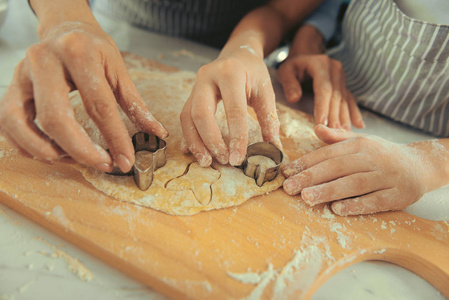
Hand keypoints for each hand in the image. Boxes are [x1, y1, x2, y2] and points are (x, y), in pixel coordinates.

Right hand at [0, 21, 167, 172]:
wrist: (66, 29)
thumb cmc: (94, 49)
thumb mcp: (119, 70)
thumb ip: (136, 104)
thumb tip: (157, 133)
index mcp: (78, 53)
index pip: (98, 105)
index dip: (115, 137)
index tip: (126, 160)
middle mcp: (44, 61)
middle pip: (56, 118)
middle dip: (80, 151)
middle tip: (103, 164)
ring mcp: (21, 74)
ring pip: (21, 124)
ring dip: (49, 151)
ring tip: (76, 159)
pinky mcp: (10, 87)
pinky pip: (7, 124)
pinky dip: (27, 146)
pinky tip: (52, 152)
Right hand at [180, 46, 280, 166]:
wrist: (237, 54)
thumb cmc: (253, 73)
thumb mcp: (265, 91)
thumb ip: (269, 119)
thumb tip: (275, 149)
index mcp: (230, 72)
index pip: (233, 109)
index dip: (236, 136)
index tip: (238, 158)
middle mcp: (207, 77)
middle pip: (201, 113)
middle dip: (211, 140)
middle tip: (224, 160)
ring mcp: (195, 85)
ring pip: (188, 117)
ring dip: (196, 142)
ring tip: (207, 162)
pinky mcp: (190, 95)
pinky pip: (184, 118)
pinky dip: (189, 136)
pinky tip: (194, 152)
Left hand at [277, 54, 364, 129]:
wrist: (306, 56)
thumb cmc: (293, 66)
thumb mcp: (285, 71)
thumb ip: (289, 84)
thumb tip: (294, 99)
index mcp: (321, 64)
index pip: (324, 89)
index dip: (323, 107)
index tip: (321, 123)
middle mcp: (335, 70)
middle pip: (336, 96)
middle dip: (335, 116)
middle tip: (334, 133)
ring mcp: (342, 78)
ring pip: (344, 100)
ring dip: (345, 118)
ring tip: (345, 134)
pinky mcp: (344, 85)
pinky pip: (350, 100)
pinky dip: (354, 113)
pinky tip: (359, 126)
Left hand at [281, 125, 433, 215]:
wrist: (421, 165)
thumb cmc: (382, 155)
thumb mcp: (361, 142)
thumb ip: (337, 139)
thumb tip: (316, 128)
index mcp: (359, 145)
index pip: (328, 153)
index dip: (306, 163)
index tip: (286, 172)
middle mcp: (372, 158)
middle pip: (338, 167)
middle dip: (311, 177)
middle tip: (289, 187)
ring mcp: (386, 177)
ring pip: (354, 184)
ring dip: (329, 191)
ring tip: (306, 198)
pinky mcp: (398, 195)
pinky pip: (374, 201)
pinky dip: (355, 205)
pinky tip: (336, 209)